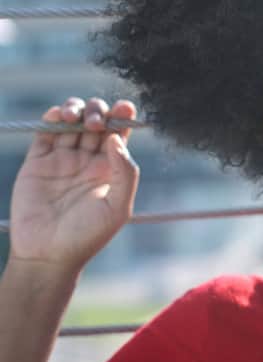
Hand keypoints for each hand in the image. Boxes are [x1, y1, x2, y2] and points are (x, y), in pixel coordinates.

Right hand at [8, 97, 139, 275]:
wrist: (48, 254)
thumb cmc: (88, 236)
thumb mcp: (118, 207)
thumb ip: (125, 172)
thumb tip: (116, 139)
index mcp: (110, 169)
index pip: (119, 133)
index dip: (123, 116)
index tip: (125, 107)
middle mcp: (88, 161)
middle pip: (96, 121)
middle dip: (99, 112)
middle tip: (96, 124)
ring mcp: (62, 159)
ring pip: (71, 121)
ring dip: (76, 109)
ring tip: (76, 118)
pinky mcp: (37, 162)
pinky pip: (45, 132)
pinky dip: (51, 118)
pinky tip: (59, 116)